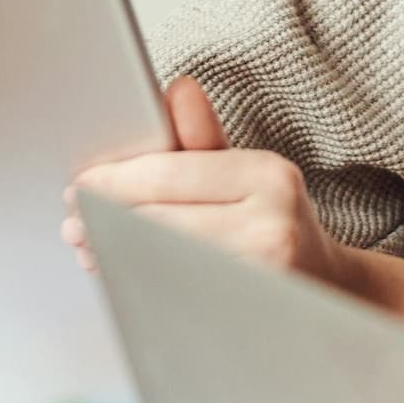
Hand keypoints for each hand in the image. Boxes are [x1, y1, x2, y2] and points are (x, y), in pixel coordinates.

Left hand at [64, 80, 361, 295]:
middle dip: (106, 222)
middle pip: (159, 220)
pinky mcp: (247, 314)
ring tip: (91, 250)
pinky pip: (175, 296)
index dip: (114, 182)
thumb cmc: (276, 223)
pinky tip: (124, 277)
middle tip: (74, 225)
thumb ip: (202, 137)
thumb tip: (176, 88)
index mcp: (268, 175)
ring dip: (115, 256)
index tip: (80, 187)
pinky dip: (141, 285)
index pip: (169, 174)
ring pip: (162, 261)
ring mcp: (262, 276)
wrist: (329, 288)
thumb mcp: (248, 172)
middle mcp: (272, 224)